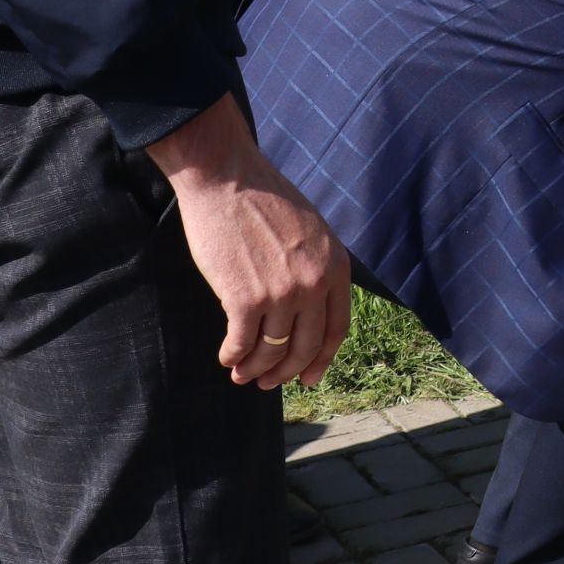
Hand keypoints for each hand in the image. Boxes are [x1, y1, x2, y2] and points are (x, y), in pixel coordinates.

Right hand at [144, 93, 351, 390]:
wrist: (227, 179)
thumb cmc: (264, 201)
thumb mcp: (311, 232)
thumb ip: (315, 268)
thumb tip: (307, 310)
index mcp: (335, 267)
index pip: (336, 329)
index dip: (322, 360)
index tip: (308, 378)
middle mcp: (314, 284)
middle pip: (305, 347)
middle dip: (286, 372)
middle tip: (269, 384)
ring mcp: (281, 294)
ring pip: (272, 351)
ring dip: (255, 369)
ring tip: (242, 374)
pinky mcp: (245, 299)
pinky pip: (242, 343)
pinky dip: (234, 356)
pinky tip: (227, 357)